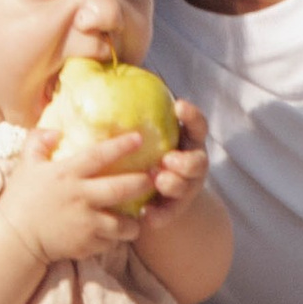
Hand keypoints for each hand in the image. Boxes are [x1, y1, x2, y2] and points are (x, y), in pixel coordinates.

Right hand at [6, 118, 157, 261]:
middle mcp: (80, 197)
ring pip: (122, 223)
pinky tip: (117, 234)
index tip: (140, 138)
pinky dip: (116, 238)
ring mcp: (85, 223)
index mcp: (67, 174)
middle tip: (154, 179)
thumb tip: (56, 130)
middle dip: (143, 183)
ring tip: (139, 216)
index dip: (121, 146)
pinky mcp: (85, 244)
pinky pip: (110, 241)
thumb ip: (38, 141)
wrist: (14, 237)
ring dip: (135, 221)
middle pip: (121, 188)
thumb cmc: (20, 198)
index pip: (99, 156)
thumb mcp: (26, 165)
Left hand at [141, 101, 211, 222]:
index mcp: (187, 142)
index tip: (178, 105)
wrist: (151, 198)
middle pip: (198, 162)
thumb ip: (136, 123)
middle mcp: (192, 165)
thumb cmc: (141, 156)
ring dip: (173, 184)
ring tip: (158, 181)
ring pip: (186, 187)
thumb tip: (104, 90)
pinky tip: (146, 213)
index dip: (191, 115)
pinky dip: (160, 213)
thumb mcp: (146, 139)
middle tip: (167, 159)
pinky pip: (170, 213)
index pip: (197, 125)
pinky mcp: (174, 210)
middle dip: (185, 161)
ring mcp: (186, 189)